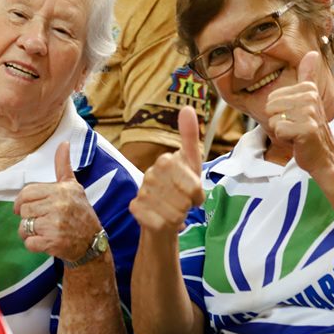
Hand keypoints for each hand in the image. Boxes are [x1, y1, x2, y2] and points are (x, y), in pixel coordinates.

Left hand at [14, 141, 102, 261]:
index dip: (21, 202)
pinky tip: (46, 242)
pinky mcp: (52, 243)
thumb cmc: (80, 213)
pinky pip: (29, 243)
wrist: (92, 242)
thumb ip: (63, 166)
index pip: (27, 193)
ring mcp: (55, 225)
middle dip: (28, 218)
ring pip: (24, 227)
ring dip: (29, 232)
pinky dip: (34, 245)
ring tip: (43, 231)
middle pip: (24, 211)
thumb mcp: (73, 187)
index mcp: (60, 190)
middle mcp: (58, 206)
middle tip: (41, 221)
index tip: (22, 208)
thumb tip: (64, 143)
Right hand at [129, 107, 203, 236]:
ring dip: (178, 216)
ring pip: (173, 214)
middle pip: (184, 201)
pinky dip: (166, 226)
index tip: (193, 192)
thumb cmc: (181, 187)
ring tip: (173, 210)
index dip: (198, 195)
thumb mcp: (192, 164)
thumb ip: (190, 137)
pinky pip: (161, 223)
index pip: (193, 186)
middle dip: (188, 206)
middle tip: (183, 202)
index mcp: (166, 160)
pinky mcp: (135, 209)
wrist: (163, 213)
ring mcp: (141, 191)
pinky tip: (161, 218)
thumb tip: (187, 107)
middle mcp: (150, 173)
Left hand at [266, 51, 333, 173]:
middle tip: (295, 127)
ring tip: (297, 133)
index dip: (280, 112)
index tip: (296, 118)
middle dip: (279, 121)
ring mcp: (309, 113)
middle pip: (270, 107)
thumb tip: (312, 53)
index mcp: (308, 89)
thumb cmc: (312, 129)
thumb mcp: (310, 100)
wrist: (325, 156)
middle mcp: (310, 98)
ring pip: (273, 119)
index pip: (272, 98)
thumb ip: (308, 76)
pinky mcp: (306, 129)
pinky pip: (278, 131)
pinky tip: (297, 141)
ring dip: (281, 131)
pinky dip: (285, 139)